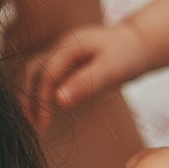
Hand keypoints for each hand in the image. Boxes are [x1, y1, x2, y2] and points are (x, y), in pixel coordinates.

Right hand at [23, 19, 150, 129]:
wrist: (138, 44)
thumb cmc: (127, 55)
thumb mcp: (110, 71)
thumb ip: (85, 84)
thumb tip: (59, 100)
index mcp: (70, 45)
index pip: (46, 73)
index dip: (41, 98)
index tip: (43, 122)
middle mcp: (62, 46)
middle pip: (34, 70)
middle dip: (30, 97)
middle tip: (33, 124)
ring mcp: (62, 52)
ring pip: (37, 71)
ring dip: (33, 94)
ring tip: (35, 120)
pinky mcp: (66, 61)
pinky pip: (46, 75)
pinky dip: (42, 91)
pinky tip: (45, 109)